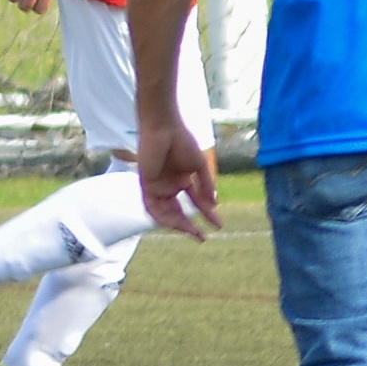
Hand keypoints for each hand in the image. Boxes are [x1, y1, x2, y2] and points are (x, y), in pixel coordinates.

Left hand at [139, 112, 216, 243]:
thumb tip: (214, 204)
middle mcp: (169, 186)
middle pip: (178, 212)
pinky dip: (163, 216)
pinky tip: (175, 223)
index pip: (195, 202)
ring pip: (166, 213)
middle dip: (190, 226)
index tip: (219, 225)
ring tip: (192, 232)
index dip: (207, 214)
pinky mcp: (147, 185)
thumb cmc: (182, 141)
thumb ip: (205, 186)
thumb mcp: (198, 166)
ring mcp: (158, 187)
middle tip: (203, 237)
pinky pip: (152, 207)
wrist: (165, 128)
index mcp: (182, 180)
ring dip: (178, 224)